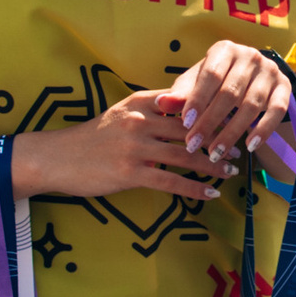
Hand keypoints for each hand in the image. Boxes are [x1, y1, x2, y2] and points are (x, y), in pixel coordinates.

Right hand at [18, 91, 229, 203]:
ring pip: (185, 155)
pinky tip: (210, 194)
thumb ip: (151, 109)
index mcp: (141, 101)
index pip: (185, 102)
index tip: (234, 117)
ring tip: (229, 170)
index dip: (213, 110)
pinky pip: (171, 182)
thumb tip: (184, 108)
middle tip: (239, 147)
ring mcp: (136, 147)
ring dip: (212, 165)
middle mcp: (141, 120)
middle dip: (219, 139)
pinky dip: (194, 189)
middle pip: (191, 128)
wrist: (57, 158)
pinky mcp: (130, 173)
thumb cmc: (92, 137)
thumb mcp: (121, 112)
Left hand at [159, 41, 294, 168]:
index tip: (185, 124)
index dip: (198, 100)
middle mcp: (250, 56)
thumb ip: (181, 94)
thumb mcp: (197, 84)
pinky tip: (249, 146)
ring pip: (252, 105)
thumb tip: (161, 104)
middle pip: (230, 92)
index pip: (211, 75)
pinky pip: (276, 111)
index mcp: (225, 50)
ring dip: (232, 132)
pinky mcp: (285, 88)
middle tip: (194, 145)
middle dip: (210, 122)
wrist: (254, 80)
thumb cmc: (217, 83)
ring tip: (215, 152)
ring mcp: (270, 71)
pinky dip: (263, 130)